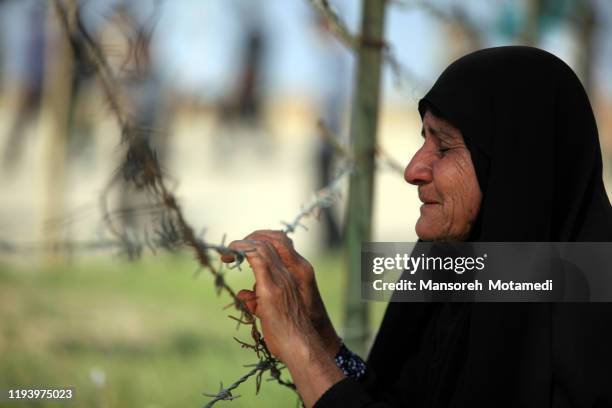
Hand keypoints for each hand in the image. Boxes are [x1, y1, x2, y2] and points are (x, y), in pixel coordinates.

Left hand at [221, 230, 340, 360]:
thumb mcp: (268, 313)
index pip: (272, 249)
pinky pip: (257, 258)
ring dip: (241, 244)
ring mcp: (279, 280)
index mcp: (286, 279)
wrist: (300, 346)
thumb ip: (256, 301)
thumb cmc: (285, 335)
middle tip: (229, 252)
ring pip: (262, 246)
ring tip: (228, 253)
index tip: (236, 254)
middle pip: (267, 243)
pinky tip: (230, 253)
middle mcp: (285, 275)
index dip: (253, 245)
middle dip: (245, 241)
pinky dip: (242, 249)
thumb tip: (242, 294)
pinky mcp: (270, 288)